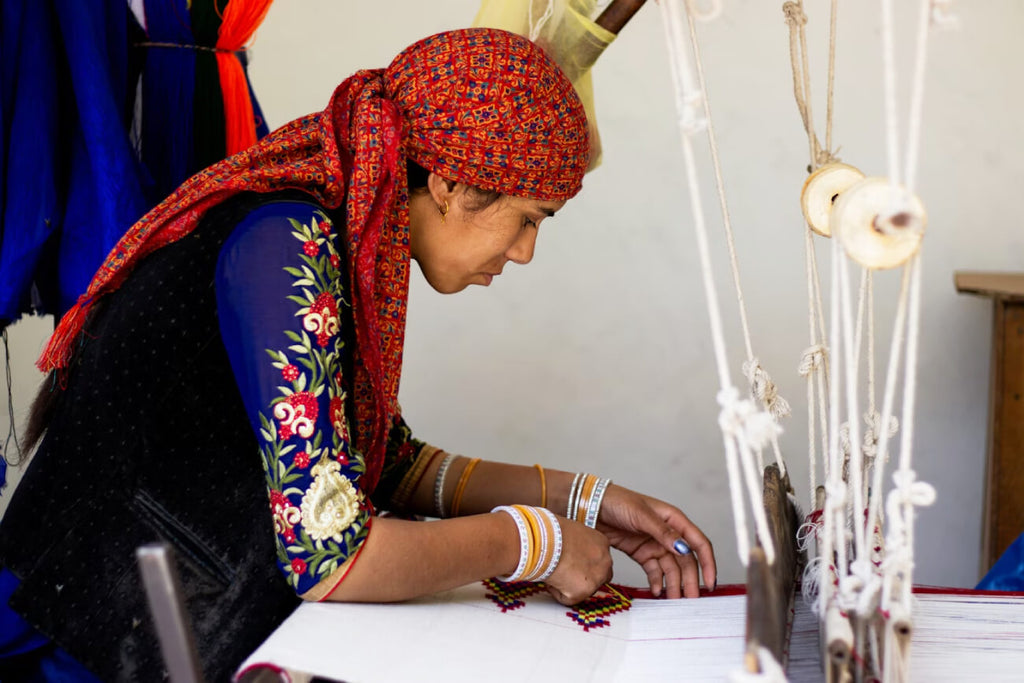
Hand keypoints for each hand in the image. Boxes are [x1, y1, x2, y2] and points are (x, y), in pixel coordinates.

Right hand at [543, 516, 612, 605]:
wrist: (544, 541)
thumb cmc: (552, 532)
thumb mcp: (573, 531)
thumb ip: (580, 543)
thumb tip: (571, 549)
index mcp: (602, 543)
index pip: (600, 559)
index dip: (585, 562)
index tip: (574, 562)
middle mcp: (604, 562)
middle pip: (600, 577)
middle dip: (584, 577)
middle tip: (566, 571)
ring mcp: (595, 579)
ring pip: (584, 590)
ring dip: (570, 586)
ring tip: (555, 572)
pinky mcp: (582, 593)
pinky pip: (567, 598)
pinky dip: (557, 592)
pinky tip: (551, 578)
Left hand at [594, 485, 715, 597]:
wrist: (590, 506)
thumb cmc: (618, 502)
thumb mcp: (641, 515)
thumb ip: (663, 532)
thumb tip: (684, 548)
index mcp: (674, 519)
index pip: (698, 543)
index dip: (707, 563)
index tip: (710, 583)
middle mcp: (668, 533)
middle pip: (686, 560)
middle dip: (689, 579)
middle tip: (690, 600)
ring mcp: (654, 544)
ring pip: (671, 568)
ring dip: (673, 584)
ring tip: (672, 600)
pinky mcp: (641, 553)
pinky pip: (654, 570)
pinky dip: (657, 581)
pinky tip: (656, 591)